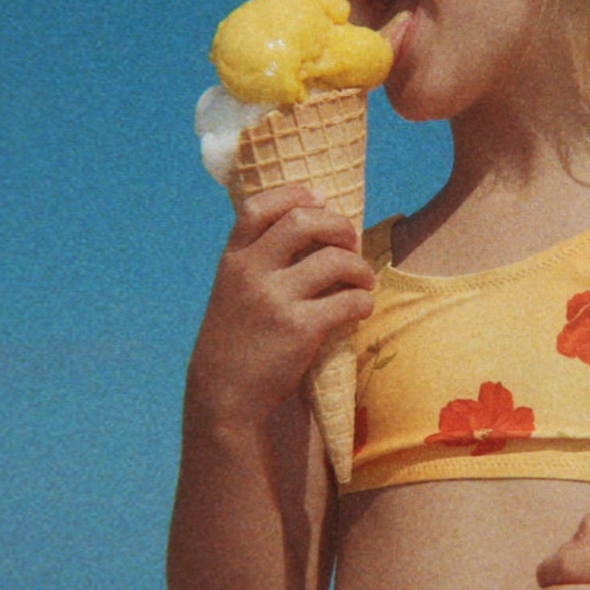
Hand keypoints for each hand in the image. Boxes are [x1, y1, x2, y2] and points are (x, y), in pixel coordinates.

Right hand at [188, 183, 373, 424]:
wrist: (225, 395)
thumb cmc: (236, 342)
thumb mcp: (231, 292)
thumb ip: (257, 262)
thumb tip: (309, 228)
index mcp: (232, 260)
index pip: (258, 207)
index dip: (294, 194)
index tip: (320, 198)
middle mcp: (251, 272)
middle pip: (303, 221)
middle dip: (338, 226)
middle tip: (351, 243)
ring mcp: (275, 299)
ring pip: (336, 260)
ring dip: (360, 268)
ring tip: (363, 282)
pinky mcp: (300, 328)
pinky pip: (349, 301)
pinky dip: (363, 302)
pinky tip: (360, 309)